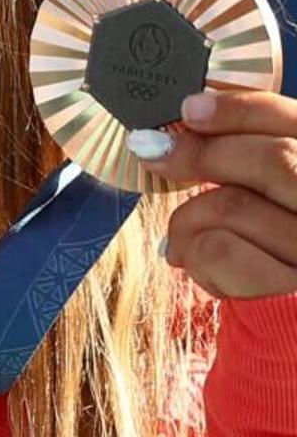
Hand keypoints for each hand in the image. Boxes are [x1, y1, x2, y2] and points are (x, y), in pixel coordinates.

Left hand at [145, 87, 296, 301]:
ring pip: (232, 205)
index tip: (189, 109)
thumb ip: (253, 158)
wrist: (291, 327)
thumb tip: (188, 118)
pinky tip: (192, 262)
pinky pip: (218, 250)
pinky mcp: (290, 292)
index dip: (240, 109)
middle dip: (202, 153)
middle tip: (153, 152)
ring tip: (179, 237)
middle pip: (272, 160)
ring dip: (187, 219)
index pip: (294, 122)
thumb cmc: (277, 251)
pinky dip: (191, 254)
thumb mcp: (278, 199)